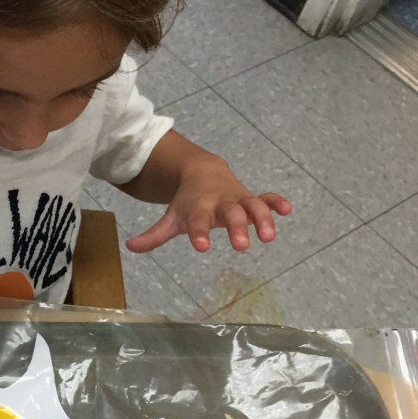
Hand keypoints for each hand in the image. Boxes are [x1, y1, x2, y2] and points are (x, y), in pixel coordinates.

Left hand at [125, 156, 291, 254]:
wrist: (203, 171)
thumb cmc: (188, 202)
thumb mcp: (172, 218)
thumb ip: (154, 234)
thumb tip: (130, 247)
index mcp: (199, 207)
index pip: (198, 221)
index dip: (199, 232)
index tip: (201, 247)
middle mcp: (220, 202)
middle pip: (230, 213)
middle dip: (237, 228)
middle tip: (240, 246)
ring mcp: (238, 198)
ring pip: (253, 206)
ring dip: (262, 218)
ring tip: (269, 236)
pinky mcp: (251, 197)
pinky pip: (267, 197)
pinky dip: (277, 202)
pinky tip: (287, 210)